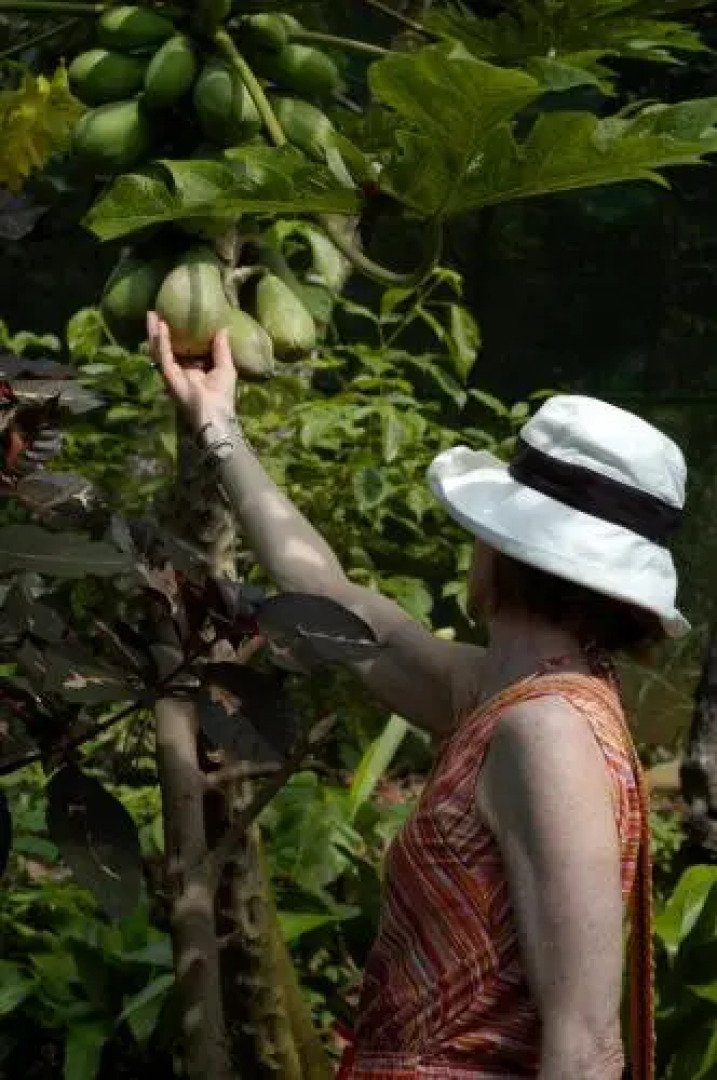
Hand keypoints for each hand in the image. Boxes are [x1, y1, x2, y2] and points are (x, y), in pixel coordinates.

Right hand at [147, 312, 236, 431]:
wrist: (216, 414)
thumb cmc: (222, 394)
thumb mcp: (225, 367)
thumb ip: (222, 348)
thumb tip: (222, 328)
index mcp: (194, 368)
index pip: (184, 347)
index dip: (179, 333)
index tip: (177, 316)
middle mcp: (181, 370)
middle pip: (168, 346)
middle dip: (161, 330)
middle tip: (157, 311)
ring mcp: (173, 373)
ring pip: (160, 349)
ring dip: (155, 332)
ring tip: (151, 314)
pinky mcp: (168, 376)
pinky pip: (163, 356)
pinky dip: (161, 341)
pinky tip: (160, 327)